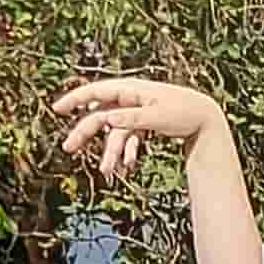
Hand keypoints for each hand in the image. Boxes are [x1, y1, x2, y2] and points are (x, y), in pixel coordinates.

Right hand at [51, 76, 227, 185]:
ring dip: (110, 152)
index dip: (75, 99)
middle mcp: (130, 99)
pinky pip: (129, 138)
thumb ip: (132, 119)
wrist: (206, 119)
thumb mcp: (157, 116)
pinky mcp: (144, 124)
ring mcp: (136, 112)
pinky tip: (127, 166)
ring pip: (115, 132)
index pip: (97, 92)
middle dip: (85, 132)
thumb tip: (108, 120)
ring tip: (108, 172)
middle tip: (68, 147)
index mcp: (131, 90)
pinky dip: (127, 151)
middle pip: (100, 115)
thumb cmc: (184, 113)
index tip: (57, 109)